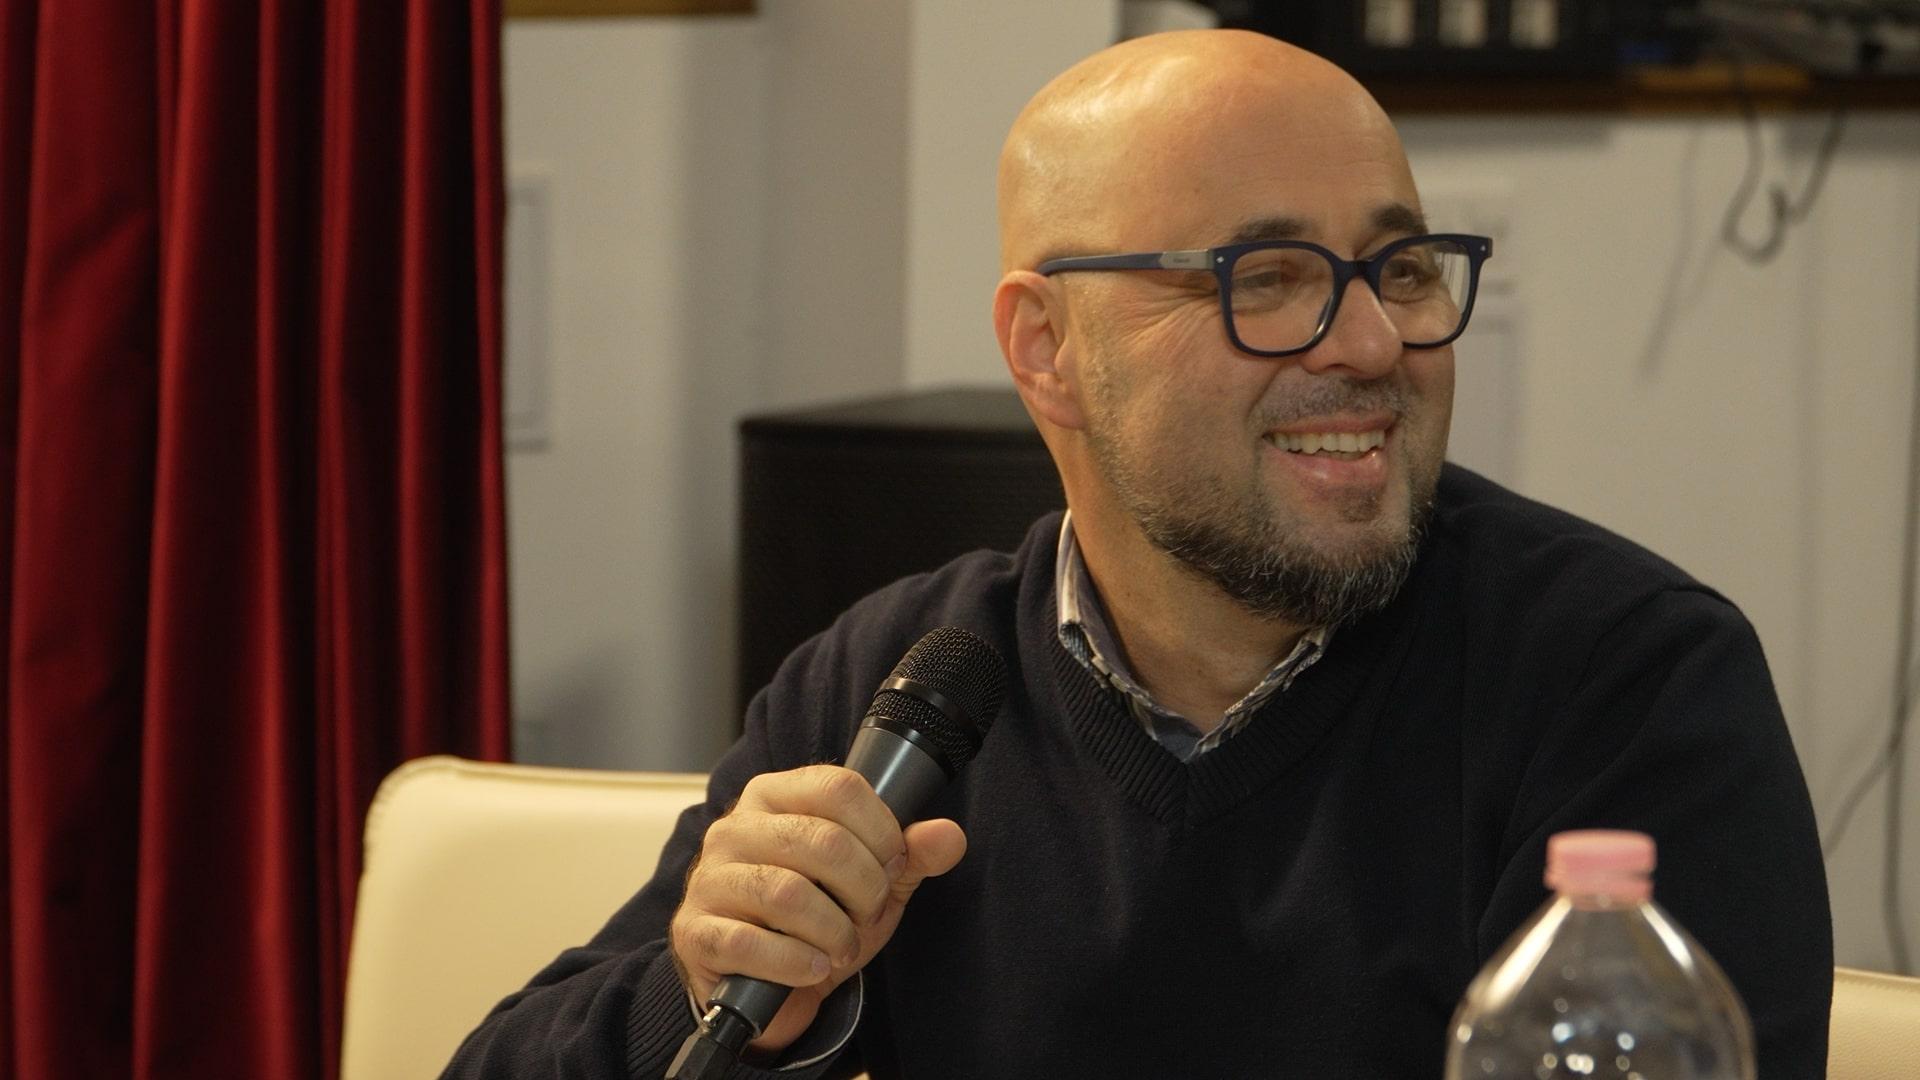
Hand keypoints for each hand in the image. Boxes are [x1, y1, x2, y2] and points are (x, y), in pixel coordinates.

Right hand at [668, 764, 967, 1053]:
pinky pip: (750, 942)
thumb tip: (949, 836)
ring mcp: (710, 878)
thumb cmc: (816, 918)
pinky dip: (796, 962)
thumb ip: (911, 855)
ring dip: (834, 931)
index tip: (892, 867)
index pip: (839, 787)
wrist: (764, 983)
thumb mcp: (871, 883)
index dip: (882, 831)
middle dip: (865, 889)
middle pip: (822, 841)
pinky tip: (813, 968)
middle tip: (868, 914)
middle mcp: (735, 827)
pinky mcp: (695, 931)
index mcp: (776, 795)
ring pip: (788, 894)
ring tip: (842, 947)